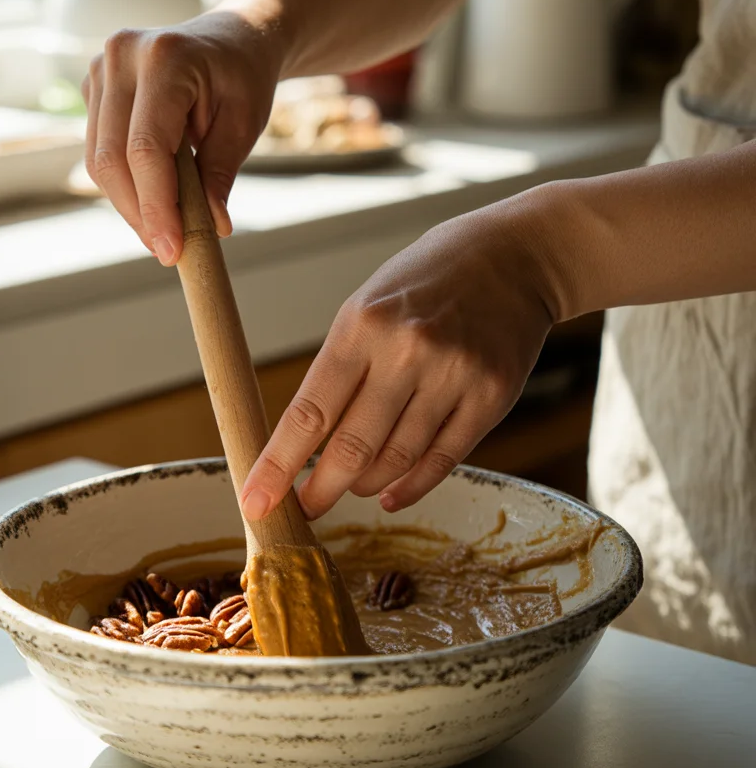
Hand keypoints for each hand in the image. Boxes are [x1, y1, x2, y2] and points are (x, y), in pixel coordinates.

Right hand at [82, 8, 284, 263]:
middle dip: (140, 213)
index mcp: (165, 57)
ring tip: (164, 232)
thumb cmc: (242, 78)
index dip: (156, 206)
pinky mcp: (93, 87)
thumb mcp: (244, 124)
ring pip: (99, 160)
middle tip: (168, 252)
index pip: (146, 148)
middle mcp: (122, 56)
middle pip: (113, 158)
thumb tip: (211, 228)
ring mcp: (101, 68)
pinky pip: (99, 151)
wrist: (231, 38)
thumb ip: (220, 174)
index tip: (171, 250)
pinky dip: (124, 185)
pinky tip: (152, 201)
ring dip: (129, 205)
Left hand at [241, 199, 557, 519]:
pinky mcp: (492, 396)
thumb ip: (341, 370)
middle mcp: (408, 351)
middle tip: (305, 509)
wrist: (511, 258)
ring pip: (397, 459)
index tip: (256, 501)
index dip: (278, 466)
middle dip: (321, 490)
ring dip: (366, 484)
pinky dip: (411, 486)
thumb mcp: (367, 306)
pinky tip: (391, 493)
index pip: (309, 413)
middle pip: (352, 447)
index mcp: (362, 325)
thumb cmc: (425, 282)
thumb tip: (307, 444)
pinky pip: (443, 459)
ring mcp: (454, 375)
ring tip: (353, 486)